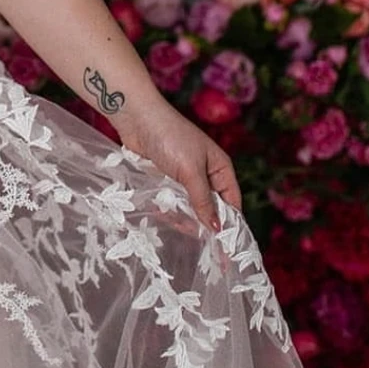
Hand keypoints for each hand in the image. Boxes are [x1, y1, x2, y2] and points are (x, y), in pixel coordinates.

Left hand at [114, 103, 242, 234]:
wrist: (137, 118)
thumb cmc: (170, 138)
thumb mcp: (190, 171)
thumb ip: (203, 200)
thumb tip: (218, 228)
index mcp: (220, 168)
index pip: (231, 202)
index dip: (230, 224)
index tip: (226, 249)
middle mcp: (204, 173)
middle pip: (209, 207)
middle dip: (203, 222)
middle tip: (196, 240)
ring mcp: (183, 176)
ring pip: (188, 206)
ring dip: (182, 216)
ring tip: (175, 226)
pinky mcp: (164, 178)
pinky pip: (170, 200)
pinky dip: (167, 208)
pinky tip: (162, 216)